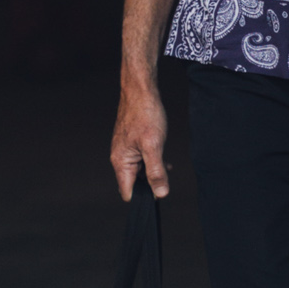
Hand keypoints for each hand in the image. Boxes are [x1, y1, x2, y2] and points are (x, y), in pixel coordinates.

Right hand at [110, 75, 170, 199]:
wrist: (141, 90)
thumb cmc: (145, 114)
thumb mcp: (154, 146)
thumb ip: (156, 171)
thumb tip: (160, 193)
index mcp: (121, 162)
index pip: (128, 192)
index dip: (144, 197)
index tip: (159, 194)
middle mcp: (120, 158)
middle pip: (134, 183)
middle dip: (150, 183)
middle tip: (166, 178)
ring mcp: (126, 150)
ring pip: (139, 171)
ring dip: (153, 172)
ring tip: (168, 167)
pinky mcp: (132, 143)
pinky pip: (142, 160)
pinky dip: (153, 162)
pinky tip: (164, 159)